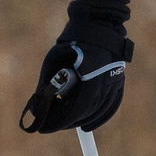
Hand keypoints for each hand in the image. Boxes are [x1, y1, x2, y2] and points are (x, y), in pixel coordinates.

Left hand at [19, 14, 132, 133]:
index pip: (76, 109)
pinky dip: (99, 118)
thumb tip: (36, 110)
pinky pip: (111, 107)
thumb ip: (47, 84)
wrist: (98, 27)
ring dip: (82, 121)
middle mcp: (106, 81)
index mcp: (90, 75)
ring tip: (65, 122)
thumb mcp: (54, 61)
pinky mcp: (119, 82)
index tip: (44, 128)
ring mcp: (115, 82)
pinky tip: (87, 126)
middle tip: (51, 124)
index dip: (59, 122)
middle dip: (67, 122)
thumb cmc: (72, 43)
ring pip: (99, 111)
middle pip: (87, 113)